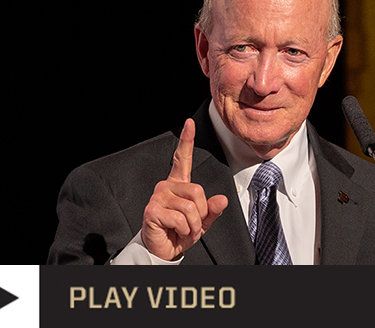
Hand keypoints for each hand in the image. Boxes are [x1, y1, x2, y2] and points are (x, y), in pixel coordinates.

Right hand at [141, 118, 228, 260]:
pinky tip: (175, 231)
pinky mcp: (152, 210)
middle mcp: (166, 186)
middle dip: (201, 213)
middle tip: (192, 225)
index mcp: (178, 185)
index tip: (189, 123)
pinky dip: (184, 230)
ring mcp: (158, 197)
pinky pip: (180, 219)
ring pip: (191, 207)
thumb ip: (212, 210)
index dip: (186, 141)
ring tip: (184, 230)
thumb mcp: (202, 222)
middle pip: (197, 191)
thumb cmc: (179, 232)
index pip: (182, 159)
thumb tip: (222, 200)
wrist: (162, 250)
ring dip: (193, 225)